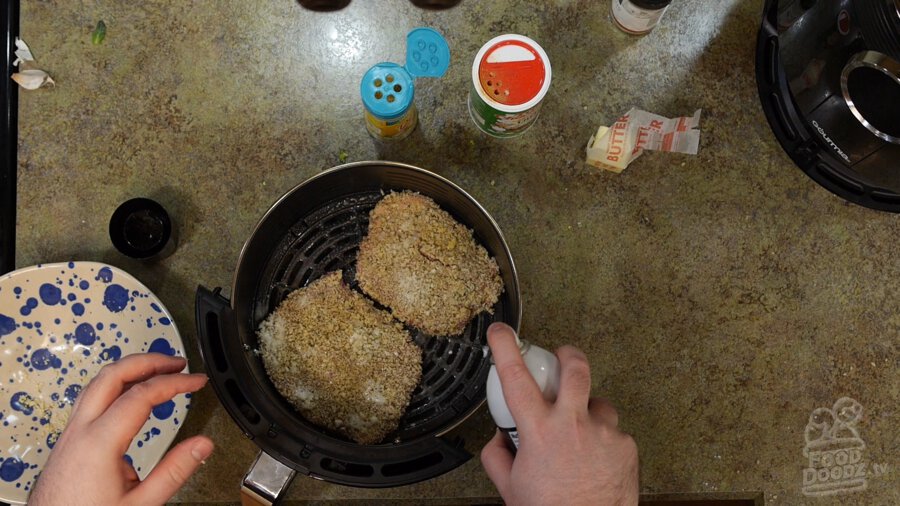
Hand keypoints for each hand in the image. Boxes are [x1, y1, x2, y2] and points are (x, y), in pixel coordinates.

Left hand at [29, 353, 213, 505]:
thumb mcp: (141, 504)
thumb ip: (174, 472)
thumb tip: (202, 445)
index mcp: (100, 443)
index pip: (143, 394)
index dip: (175, 382)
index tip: (196, 381)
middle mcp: (80, 431)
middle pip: (114, 374)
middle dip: (150, 361)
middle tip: (177, 364)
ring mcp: (70, 434)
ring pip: (98, 383)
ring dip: (130, 370)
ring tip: (157, 371)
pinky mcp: (67, 441)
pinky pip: (90, 399)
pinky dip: (116, 386)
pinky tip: (130, 395)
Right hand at [481, 323, 638, 505]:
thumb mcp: (509, 487)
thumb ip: (497, 455)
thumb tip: (499, 438)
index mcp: (539, 431)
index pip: (516, 377)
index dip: (506, 347)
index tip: (501, 332)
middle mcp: (573, 425)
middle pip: (576, 368)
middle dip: (568, 355)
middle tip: (562, 358)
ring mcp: (604, 434)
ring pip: (598, 404)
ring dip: (588, 413)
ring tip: (580, 437)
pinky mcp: (627, 446)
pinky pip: (613, 432)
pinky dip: (603, 442)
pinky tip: (595, 462)